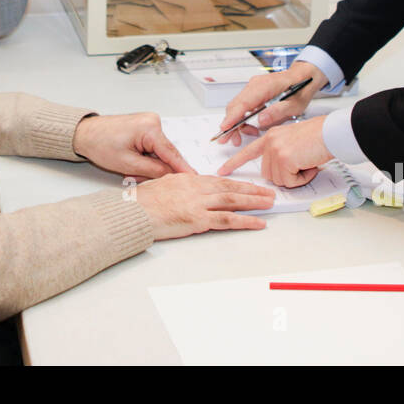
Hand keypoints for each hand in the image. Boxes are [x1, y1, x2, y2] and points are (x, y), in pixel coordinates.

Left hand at [72, 112, 194, 179]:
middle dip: (156, 170)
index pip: (172, 153)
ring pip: (159, 153)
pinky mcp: (145, 128)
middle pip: (166, 154)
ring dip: (149, 165)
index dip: (183, 169)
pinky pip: (153, 148)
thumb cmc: (100, 144)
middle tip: (138, 179)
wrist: (85, 133)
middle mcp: (153, 122)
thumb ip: (153, 171)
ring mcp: (150, 123)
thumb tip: (172, 176)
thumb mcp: (128, 164)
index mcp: (150, 128)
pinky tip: (133, 164)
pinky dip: (146, 159)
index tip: (195, 180)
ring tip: (130, 171)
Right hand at [133, 173, 274, 239]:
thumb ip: (178, 186)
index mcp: (188, 180)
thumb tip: (186, 189)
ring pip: (233, 200)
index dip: (236, 183)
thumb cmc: (141, 201)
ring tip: (269, 203)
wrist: (133, 211)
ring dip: (254, 201)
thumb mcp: (162, 186)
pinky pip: (227, 220)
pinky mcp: (198, 219)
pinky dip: (245, 221)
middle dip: (251, 190)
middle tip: (268, 192)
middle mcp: (196, 188)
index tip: (249, 185)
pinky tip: (258, 223)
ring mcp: (198, 203)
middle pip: (230, 187)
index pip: (218, 181)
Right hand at [217, 62, 326, 145]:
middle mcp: (255, 85)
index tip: (225, 128)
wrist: (303, 77)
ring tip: (250, 134)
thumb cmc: (301, 88)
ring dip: (237, 123)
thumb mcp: (295, 105)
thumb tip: (261, 120)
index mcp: (265, 86)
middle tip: (232, 140)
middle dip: (231, 124)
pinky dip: (242, 118)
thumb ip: (278, 112)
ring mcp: (252, 87)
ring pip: (236, 106)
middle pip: (235, 105)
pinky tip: (251, 127)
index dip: (232, 117)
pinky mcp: (253, 91)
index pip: (243, 103)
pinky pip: (242, 105)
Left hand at [217, 116, 331, 187]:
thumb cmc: (319, 137)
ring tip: (307, 162)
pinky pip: (290, 181)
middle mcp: (270, 141)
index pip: (248, 151)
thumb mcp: (293, 141)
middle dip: (286, 175)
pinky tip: (310, 165)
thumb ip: (281, 153)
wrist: (331, 133)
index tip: (222, 171)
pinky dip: (302, 179)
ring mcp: (275, 149)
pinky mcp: (284, 158)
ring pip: (279, 180)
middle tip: (302, 164)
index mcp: (271, 136)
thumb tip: (280, 170)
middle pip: (268, 173)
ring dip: (296, 177)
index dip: (235, 163)